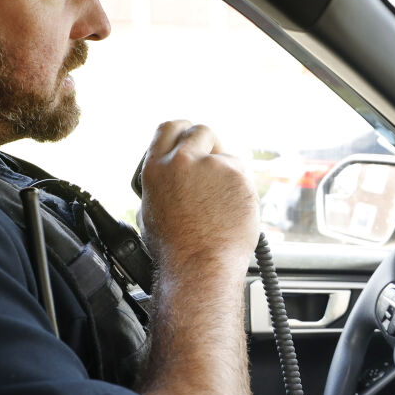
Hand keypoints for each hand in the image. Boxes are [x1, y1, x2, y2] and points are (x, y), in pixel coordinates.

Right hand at [136, 120, 258, 270]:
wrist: (200, 266)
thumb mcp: (151, 210)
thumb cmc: (176, 250)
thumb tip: (172, 175)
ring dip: (226, 171)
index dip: (182, 131)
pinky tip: (232, 209)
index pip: (169, 128)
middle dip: (209, 144)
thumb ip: (163, 183)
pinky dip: (241, 187)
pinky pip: (242, 173)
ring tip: (220, 203)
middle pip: (201, 131)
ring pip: (226, 155)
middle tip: (212, 165)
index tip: (190, 138)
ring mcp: (212, 165)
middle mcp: (182, 160)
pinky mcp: (237, 175)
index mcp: (156, 168)